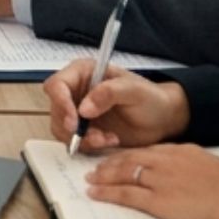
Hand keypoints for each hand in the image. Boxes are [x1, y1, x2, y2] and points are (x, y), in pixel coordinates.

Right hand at [44, 61, 188, 151]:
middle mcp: (76, 92)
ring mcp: (78, 112)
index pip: (57, 85)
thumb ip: (109, 93)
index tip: (75, 121)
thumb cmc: (151, 98)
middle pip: (56, 109)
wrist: (162, 120)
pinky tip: (110, 141)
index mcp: (83, 73)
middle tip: (95, 136)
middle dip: (72, 127)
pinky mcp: (84, 130)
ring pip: (62, 128)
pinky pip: (74, 141)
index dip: (60, 103)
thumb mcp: (134, 90)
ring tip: (107, 139)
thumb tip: (84, 108)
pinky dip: (89, 145)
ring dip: (82, 138)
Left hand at [85, 144, 218, 218]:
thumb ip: (195, 166)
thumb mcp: (213, 168)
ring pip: (123, 172)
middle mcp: (167, 160)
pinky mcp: (158, 200)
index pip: (149, 150)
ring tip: (91, 178)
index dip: (131, 155)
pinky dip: (107, 192)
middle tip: (97, 166)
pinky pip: (125, 193)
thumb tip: (187, 174)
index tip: (120, 158)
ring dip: (104, 175)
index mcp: (182, 151)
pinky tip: (95, 192)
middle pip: (131, 157)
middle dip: (111, 163)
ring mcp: (160, 179)